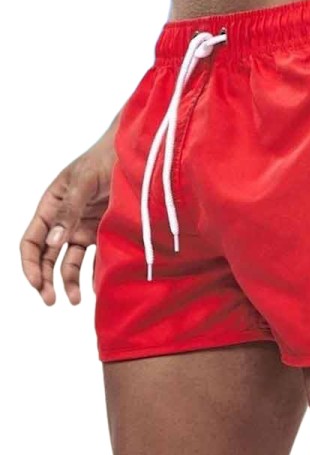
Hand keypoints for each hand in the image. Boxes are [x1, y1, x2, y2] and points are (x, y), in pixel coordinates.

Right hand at [20, 132, 116, 304]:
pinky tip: (96, 288)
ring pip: (68, 261)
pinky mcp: (104, 232)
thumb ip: (69, 209)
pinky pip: (95, 257)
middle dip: (46, 280)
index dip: (30, 264)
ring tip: (75, 300)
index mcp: (50, 206)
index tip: (37, 283)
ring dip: (68, 281)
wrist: (133, 153)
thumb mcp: (84, 181)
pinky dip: (93, 273)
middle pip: (47, 256)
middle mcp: (64, 221)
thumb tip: (54, 241)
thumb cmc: (103, 159)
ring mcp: (83, 228)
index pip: (31, 241)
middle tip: (51, 299)